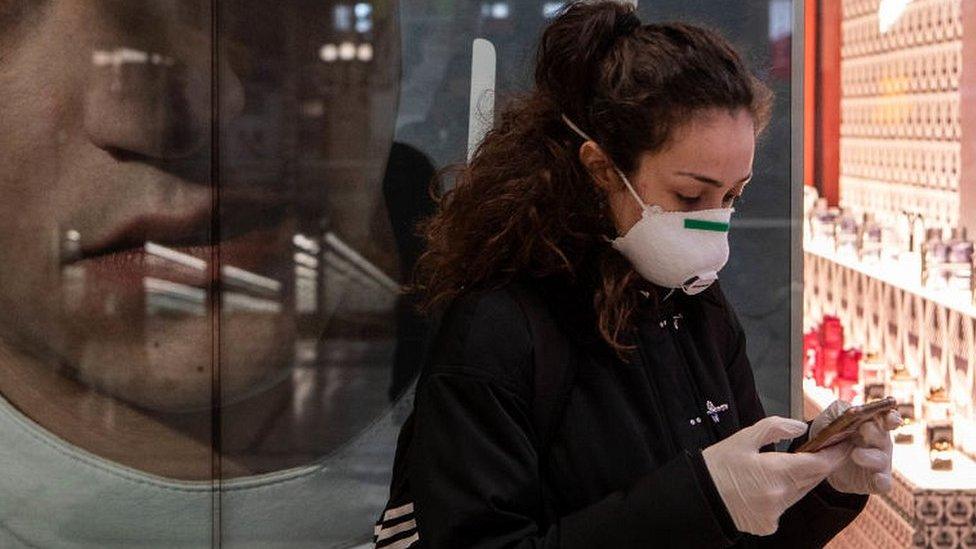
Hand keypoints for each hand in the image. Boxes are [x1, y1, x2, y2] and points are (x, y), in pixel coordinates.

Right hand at [702, 416, 849, 535]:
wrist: (697, 496)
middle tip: (823, 448)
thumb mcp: (743, 438)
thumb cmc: (717, 466)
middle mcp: (781, 496)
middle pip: (813, 479)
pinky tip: (768, 485)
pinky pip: (785, 506)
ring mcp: (775, 513)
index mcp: (776, 472)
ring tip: (793, 463)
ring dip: (802, 478)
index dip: (835, 453)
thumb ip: (775, 428)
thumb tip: (800, 427)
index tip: (843, 443)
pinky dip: (783, 493)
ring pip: (800, 492)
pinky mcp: (769, 524)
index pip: (820, 465)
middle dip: (820, 464)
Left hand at [809, 400, 900, 494]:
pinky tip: (877, 479)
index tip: (889, 418)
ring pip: (881, 459)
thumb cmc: (832, 435)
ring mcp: (879, 463)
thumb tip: (848, 410)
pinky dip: (882, 481)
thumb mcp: (831, 419)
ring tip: (855, 454)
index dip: (891, 418)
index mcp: (873, 425)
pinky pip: (884, 483)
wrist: (821, 463)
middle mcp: (880, 443)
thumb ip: (839, 411)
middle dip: (874, 433)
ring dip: (870, 456)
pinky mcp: (875, 482)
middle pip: (883, 437)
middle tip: (863, 430)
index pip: (888, 419)